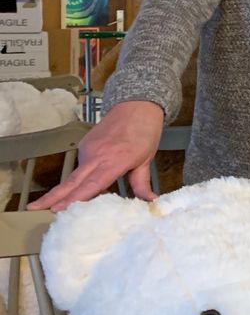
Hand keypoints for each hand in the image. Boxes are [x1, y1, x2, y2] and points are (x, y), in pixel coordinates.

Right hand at [29, 101, 163, 211]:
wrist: (136, 106)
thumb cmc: (144, 132)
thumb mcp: (146, 160)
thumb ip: (142, 183)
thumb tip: (150, 200)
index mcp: (114, 161)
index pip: (91, 184)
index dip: (75, 198)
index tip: (58, 208)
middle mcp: (97, 155)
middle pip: (72, 181)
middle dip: (52, 196)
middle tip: (35, 208)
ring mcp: (88, 149)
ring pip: (76, 175)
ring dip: (70, 189)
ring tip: (61, 205)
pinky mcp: (84, 144)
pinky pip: (81, 165)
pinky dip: (81, 176)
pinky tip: (84, 182)